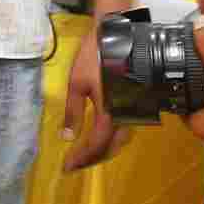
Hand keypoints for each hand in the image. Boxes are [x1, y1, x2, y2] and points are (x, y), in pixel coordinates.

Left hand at [60, 31, 131, 170]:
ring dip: (101, 150)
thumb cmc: (93, 58)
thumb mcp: (75, 84)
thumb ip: (72, 113)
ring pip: (119, 141)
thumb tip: (67, 137)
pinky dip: (111, 139)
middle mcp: (127, 115)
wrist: (117, 37)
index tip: (67, 167)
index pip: (96, 145)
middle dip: (90, 158)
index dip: (81, 158)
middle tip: (73, 165)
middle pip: (109, 147)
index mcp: (111, 112)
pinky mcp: (137, 104)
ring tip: (82, 155)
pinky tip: (98, 138)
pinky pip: (125, 130)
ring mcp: (135, 110)